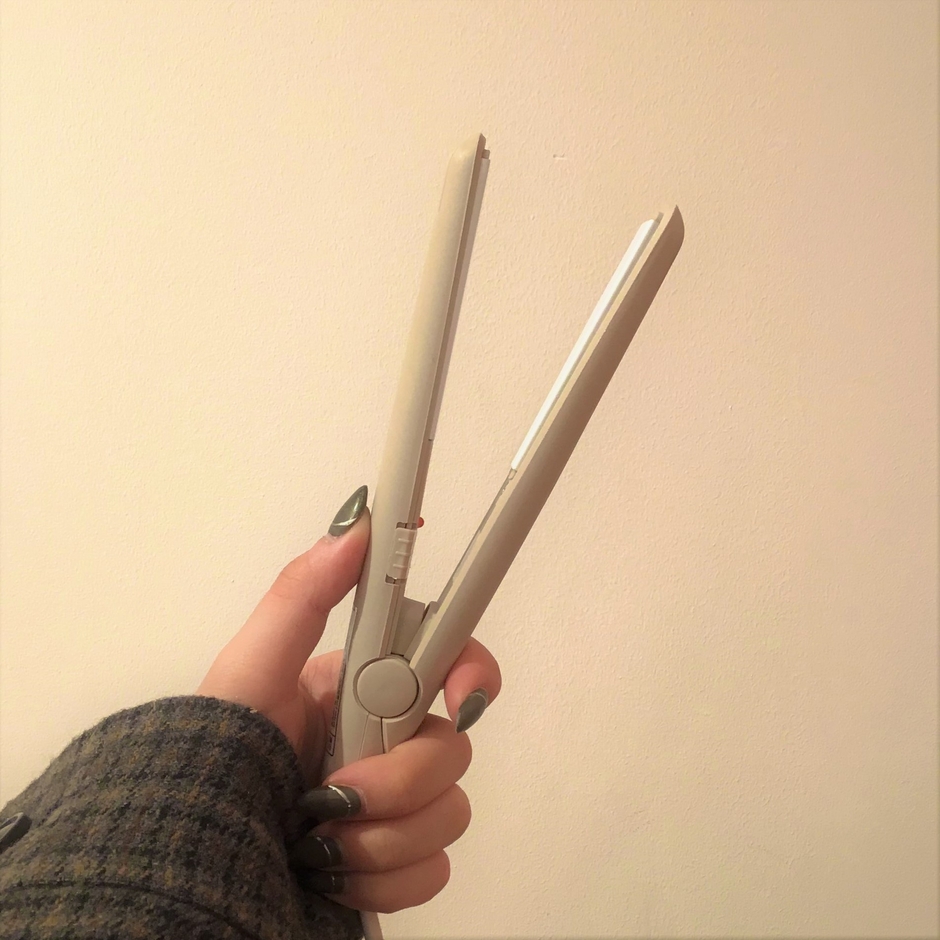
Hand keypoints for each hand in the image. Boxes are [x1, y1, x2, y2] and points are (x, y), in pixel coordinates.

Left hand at [197, 486, 500, 912]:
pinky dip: (381, 877)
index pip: (453, 663)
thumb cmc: (211, 752)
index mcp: (368, 687)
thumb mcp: (250, 666)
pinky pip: (431, 871)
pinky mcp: (394, 863)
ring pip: (449, 813)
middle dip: (400, 778)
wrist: (190, 852)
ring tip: (319, 838)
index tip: (459, 697)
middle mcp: (390, 743)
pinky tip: (332, 870)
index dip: (471, 675)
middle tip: (336, 790)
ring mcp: (395, 806)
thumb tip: (357, 524)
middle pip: (454, 748)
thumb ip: (303, 595)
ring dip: (382, 834)